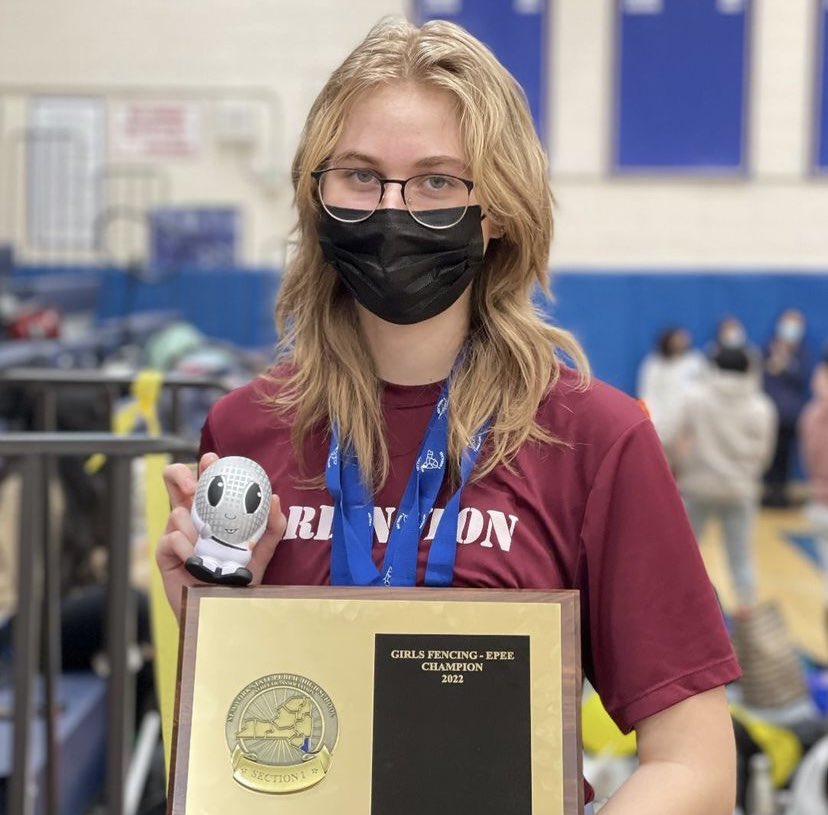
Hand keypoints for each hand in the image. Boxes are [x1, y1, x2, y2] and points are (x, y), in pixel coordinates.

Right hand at [156, 452, 285, 620]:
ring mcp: (176, 534)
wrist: (225, 610)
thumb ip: (272, 527)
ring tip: (208, 548)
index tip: (211, 460)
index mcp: (212, 511)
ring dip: (195, 528)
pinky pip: (171, 538)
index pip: (204, 480)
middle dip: (181, 476)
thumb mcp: (262, 551)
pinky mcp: (165, 554)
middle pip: (175, 482)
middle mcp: (191, 518)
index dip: (204, 466)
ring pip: (177, 513)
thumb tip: (274, 499)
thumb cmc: (240, 578)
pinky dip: (186, 547)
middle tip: (192, 486)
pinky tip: (196, 560)